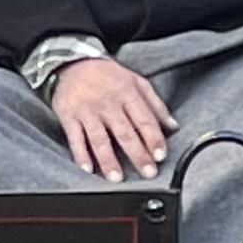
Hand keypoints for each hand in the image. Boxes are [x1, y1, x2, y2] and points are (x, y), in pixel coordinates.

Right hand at [47, 53, 173, 180]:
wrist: (73, 63)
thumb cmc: (108, 75)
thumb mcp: (137, 82)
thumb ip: (155, 104)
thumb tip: (173, 126)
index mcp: (128, 94)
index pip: (145, 120)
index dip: (154, 139)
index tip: (160, 155)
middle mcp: (108, 104)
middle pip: (125, 133)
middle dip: (138, 155)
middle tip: (147, 172)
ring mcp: (87, 112)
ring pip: (100, 139)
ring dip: (108, 160)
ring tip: (117, 178)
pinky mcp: (69, 117)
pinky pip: (75, 139)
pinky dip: (80, 155)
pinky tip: (88, 168)